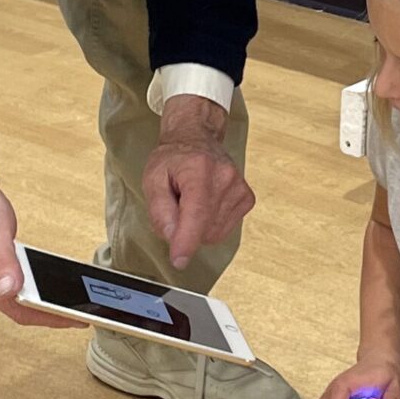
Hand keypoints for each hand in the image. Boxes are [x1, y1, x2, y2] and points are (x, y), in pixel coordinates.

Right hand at [0, 169, 73, 328]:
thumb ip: (1, 262)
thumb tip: (9, 290)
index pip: (21, 312)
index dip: (50, 318)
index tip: (76, 319)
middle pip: (23, 310)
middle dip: (52, 313)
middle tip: (81, 312)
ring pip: (21, 300)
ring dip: (45, 302)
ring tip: (72, 303)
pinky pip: (19, 287)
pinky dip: (37, 289)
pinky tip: (52, 286)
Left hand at [144, 95, 253, 267]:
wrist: (197, 138)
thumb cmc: (173, 158)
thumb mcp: (152, 179)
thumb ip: (160, 210)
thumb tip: (173, 236)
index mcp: (200, 170)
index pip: (196, 214)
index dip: (186, 241)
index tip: (179, 260)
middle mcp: (225, 178)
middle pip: (203, 228)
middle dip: (185, 229)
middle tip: (176, 206)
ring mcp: (240, 189)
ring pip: (214, 233)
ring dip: (198, 227)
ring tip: (191, 202)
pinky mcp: (247, 198)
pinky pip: (224, 229)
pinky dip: (210, 225)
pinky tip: (205, 205)